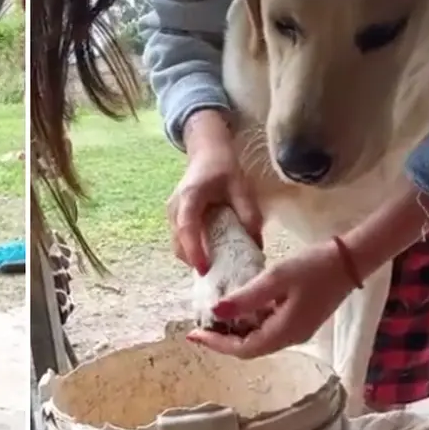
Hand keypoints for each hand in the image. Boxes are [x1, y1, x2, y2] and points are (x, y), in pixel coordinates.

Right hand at [168, 110, 261, 272]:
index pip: (187, 228)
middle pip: (178, 242)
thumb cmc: (222, 167)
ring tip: (217, 268)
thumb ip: (249, 214)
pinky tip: (211, 255)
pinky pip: (180, 240)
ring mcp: (171, 214)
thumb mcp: (241, 187)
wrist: (206, 152)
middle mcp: (175, 208)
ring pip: (177, 244)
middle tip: (218, 277)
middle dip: (194, 261)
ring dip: (193, 258)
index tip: (204, 269)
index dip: (194, 251)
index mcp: (190, 197)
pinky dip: (192, 250)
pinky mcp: (175, 218)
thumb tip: (256, 244)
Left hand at [187, 238, 357, 357]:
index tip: (193, 335)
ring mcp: (298, 330)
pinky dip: (250, 323)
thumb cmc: (314, 266)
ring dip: (236, 332)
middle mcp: (291, 338)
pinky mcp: (300, 320)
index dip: (217, 344)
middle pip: (250, 349)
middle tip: (200, 328)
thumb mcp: (275, 278)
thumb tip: (215, 312)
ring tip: (214, 318)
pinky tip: (240, 308)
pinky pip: (269, 329)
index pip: (243, 349)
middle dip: (223, 341)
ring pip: (259, 339)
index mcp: (285, 332)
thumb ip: (246, 297)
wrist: (352, 260)